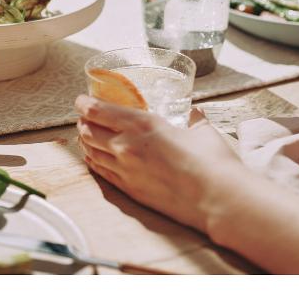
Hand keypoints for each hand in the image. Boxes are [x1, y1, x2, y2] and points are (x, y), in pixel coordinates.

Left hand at [75, 94, 240, 231]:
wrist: (217, 198)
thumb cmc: (212, 162)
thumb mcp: (201, 130)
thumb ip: (193, 118)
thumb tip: (194, 113)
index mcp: (142, 125)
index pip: (98, 111)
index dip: (84, 103)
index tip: (81, 100)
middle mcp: (127, 146)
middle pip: (87, 130)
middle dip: (82, 121)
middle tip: (85, 117)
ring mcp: (125, 171)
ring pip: (90, 152)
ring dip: (85, 141)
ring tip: (87, 135)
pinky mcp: (129, 191)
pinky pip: (101, 172)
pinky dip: (94, 161)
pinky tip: (95, 157)